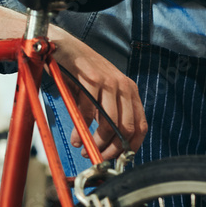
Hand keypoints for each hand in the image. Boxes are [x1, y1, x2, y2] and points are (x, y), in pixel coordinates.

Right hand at [53, 33, 146, 160]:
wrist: (64, 48)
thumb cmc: (81, 73)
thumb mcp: (100, 93)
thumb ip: (107, 113)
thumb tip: (108, 144)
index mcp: (130, 91)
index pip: (140, 125)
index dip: (131, 146)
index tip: (118, 158)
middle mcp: (124, 86)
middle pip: (126, 128)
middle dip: (112, 149)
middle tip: (97, 156)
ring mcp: (109, 82)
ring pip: (110, 124)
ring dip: (97, 142)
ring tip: (85, 149)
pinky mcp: (92, 80)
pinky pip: (89, 113)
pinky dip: (81, 130)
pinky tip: (75, 137)